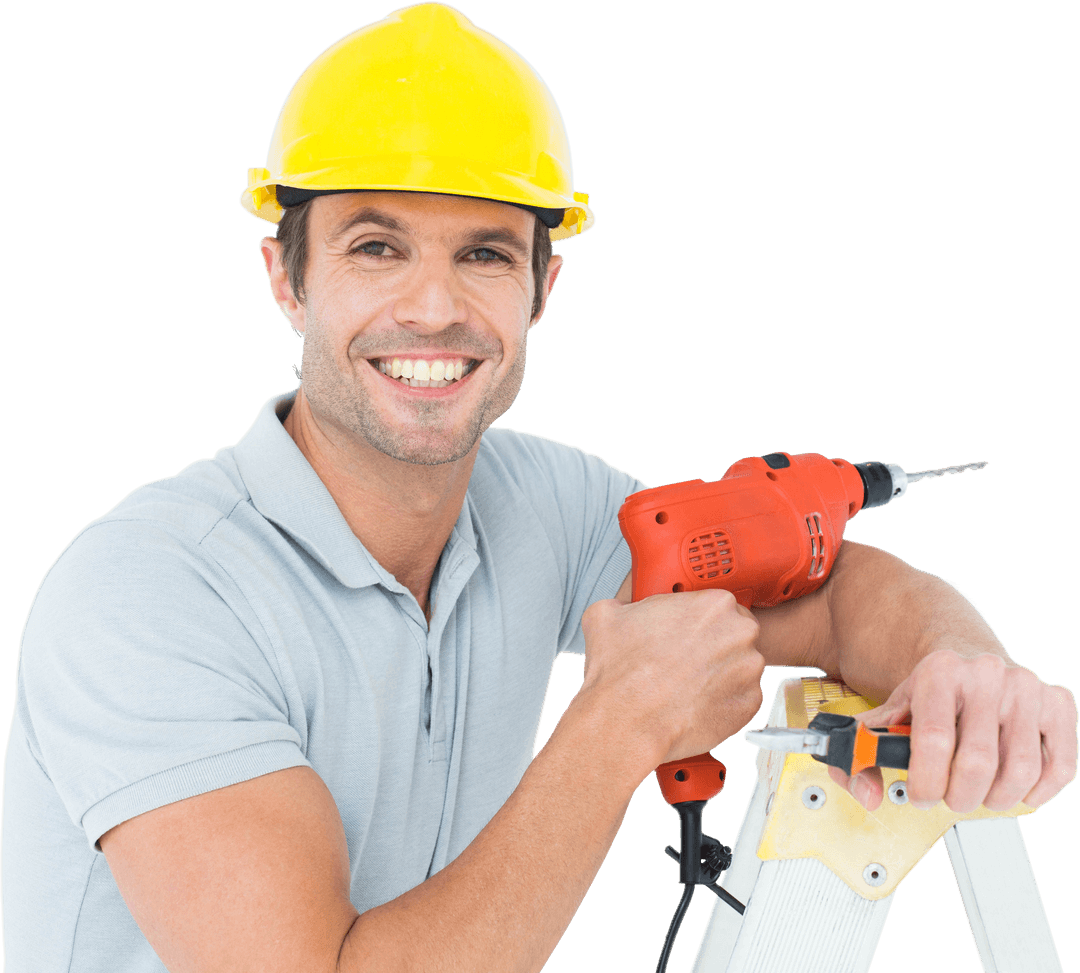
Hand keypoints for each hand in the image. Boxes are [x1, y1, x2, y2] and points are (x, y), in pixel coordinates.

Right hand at [580, 588, 764, 768]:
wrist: (626, 722)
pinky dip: (722, 700)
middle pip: (734, 633)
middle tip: (686, 659)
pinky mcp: (750, 704)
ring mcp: (749, 671)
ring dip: (720, 672)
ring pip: (739, 666)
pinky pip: (740, 696)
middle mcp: (740, 633)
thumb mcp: (606, 616)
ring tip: (687, 684)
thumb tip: (624, 604)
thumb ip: (625, 600)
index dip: (699, 619)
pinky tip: (695, 702)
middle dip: (713, 644)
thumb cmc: (620, 673)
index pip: (717, 605)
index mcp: (713, 604)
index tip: (686, 631)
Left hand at [828, 649, 1078, 812]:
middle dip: (959, 796)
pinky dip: (1038, 791)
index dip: (926, 781)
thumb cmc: (931, 695)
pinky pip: (1058, 765)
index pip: (933, 740)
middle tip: (951, 798)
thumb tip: (868, 794)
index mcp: (940, 671)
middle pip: (978, 762)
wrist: (969, 660)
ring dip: (997, 798)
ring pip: (1019, 770)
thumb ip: (864, 753)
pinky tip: (1017, 789)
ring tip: (979, 793)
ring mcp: (1026, 687)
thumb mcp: (890, 713)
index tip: (921, 795)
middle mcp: (987, 673)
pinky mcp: (1058, 704)